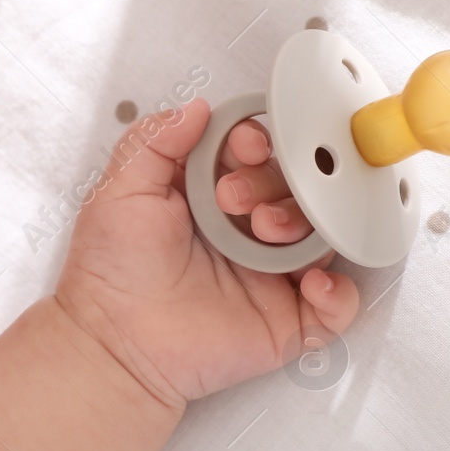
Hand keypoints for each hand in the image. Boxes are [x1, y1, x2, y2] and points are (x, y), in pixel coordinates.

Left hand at [54, 98, 358, 410]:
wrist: (112, 342)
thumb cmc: (111, 272)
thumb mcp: (121, 189)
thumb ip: (155, 140)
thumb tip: (196, 108)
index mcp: (215, 195)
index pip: (261, 153)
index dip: (259, 141)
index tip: (242, 146)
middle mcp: (249, 230)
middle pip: (297, 187)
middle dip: (274, 182)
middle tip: (233, 200)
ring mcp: (272, 274)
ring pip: (322, 235)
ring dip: (305, 224)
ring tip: (264, 230)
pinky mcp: (286, 319)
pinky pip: (337, 304)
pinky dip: (338, 291)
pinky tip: (311, 282)